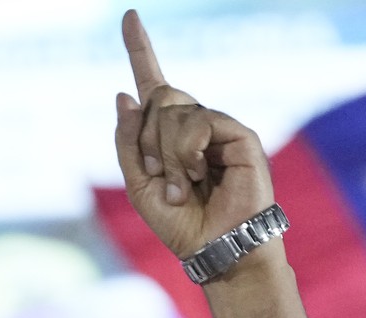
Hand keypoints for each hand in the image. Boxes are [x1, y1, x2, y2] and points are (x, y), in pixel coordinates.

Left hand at [114, 9, 274, 258]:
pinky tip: (196, 175)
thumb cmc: (180, 223)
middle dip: (147, 138)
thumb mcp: (139, 183)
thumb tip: (124, 94)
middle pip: (157, 97)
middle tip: (158, 175)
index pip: (152, 84)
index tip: (129, 15)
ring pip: (174, 111)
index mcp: (168, 134)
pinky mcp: (240, 135)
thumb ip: (129, 141)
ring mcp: (218, 127)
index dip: (140, 49)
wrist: (212, 247)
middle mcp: (195, 124)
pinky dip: (186, 151)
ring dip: (166, 153)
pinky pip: (198, 122)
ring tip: (181, 185)